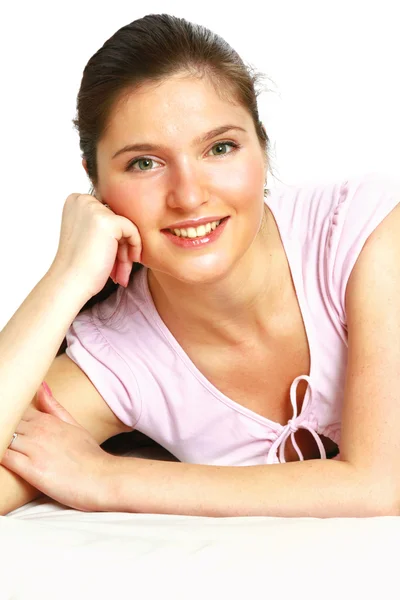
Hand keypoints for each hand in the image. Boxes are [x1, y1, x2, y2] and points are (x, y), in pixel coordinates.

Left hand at [1, 383, 114, 511]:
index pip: (15, 409)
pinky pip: (3, 457)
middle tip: (2, 427)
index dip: (6, 413)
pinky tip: (0, 453)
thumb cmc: (90, 456)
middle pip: (5, 420)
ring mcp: (34, 448)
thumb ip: (54, 407)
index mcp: (46, 420)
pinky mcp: (31, 469)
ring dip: (0, 437)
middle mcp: (38, 430)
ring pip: (3, 435)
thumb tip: (41, 386)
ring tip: (2, 440)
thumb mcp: (74, 425)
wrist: (103, 478)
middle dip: (1, 423)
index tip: (4, 417)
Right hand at [49, 193, 142, 298]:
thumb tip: (127, 220)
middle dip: (121, 248)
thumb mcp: (88, 236)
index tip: (111, 260)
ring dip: (126, 252)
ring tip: (121, 274)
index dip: (113, 240)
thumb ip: (103, 223)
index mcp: (75, 201)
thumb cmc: (78, 266)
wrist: (70, 283)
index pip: (108, 214)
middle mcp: (83, 200)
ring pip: (125, 227)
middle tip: (118, 271)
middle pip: (117, 221)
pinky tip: (129, 264)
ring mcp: (95, 209)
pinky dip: (135, 247)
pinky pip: (133, 231)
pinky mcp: (109, 221)